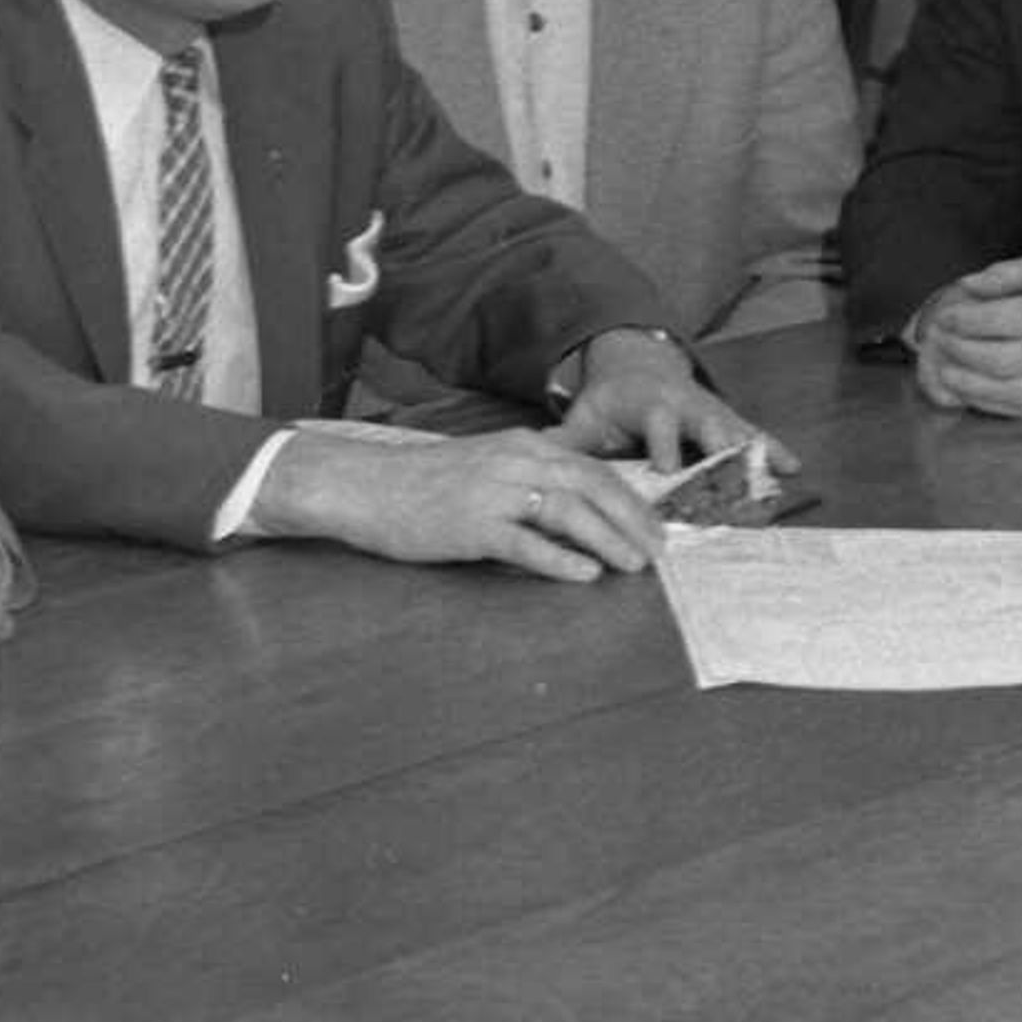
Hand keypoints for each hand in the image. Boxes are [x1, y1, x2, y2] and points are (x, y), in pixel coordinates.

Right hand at [260, 424, 661, 580]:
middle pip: (592, 486)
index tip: (655, 525)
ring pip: (567, 512)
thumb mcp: (483, 467)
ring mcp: (493, 492)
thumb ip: (526, 479)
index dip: (630, 498)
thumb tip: (572, 508)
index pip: (592, 468)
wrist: (361, 485)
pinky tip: (584, 574)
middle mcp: (514, 461)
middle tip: (659, 550)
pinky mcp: (470, 525)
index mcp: (522, 447)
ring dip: (608, 539)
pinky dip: (559, 559)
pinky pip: (524, 542)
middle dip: (632, 519)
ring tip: (634, 565)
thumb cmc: (421, 484)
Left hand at [556, 330, 791, 479]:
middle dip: (722, 458)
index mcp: (651, 405)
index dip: (668, 449)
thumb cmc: (609, 401)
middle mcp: (687, 406)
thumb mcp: (586, 418)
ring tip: (773, 481)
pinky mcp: (728, 419)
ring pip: (737, 433)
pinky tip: (793, 467)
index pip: (661, 429)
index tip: (673, 474)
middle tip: (735, 488)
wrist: (638, 365)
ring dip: (754, 457)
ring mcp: (712, 412)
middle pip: (710, 431)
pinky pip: (755, 433)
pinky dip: (773, 448)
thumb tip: (530, 464)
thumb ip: (564, 444)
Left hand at [904, 257, 1021, 416]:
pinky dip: (990, 403)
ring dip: (970, 385)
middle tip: (939, 344)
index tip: (943, 318)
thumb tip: (966, 286)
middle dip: (963, 353)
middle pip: (1005, 359)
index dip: (968, 321)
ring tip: (945, 371)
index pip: (1007, 319)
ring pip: (1012, 391)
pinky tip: (970, 390)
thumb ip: (1008, 274)